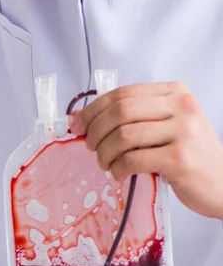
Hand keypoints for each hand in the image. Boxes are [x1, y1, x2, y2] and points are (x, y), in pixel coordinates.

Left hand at [71, 82, 222, 219]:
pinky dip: (118, 168)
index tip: (77, 124)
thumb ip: (129, 117)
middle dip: (96, 131)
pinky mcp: (180, 159)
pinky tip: (119, 173)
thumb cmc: (189, 154)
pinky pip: (133, 160)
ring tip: (105, 163)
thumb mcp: (164, 126)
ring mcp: (184, 132)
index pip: (122, 94)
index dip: (93, 109)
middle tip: (90, 146)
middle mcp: (182, 106)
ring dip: (105, 152)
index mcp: (175, 92)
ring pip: (124, 136)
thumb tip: (78, 119)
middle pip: (120, 111)